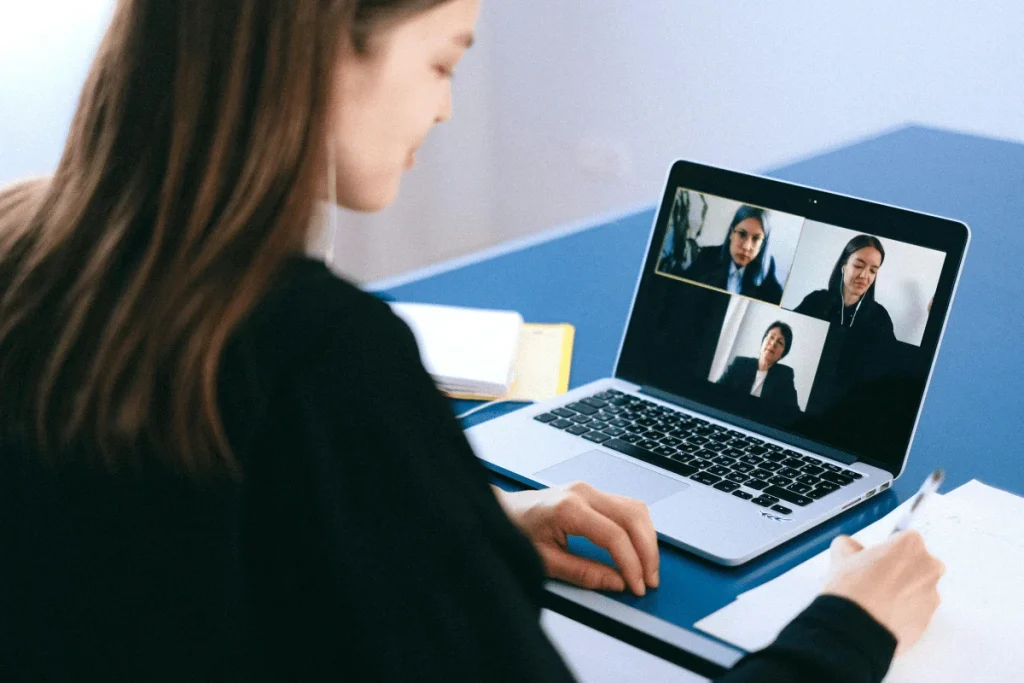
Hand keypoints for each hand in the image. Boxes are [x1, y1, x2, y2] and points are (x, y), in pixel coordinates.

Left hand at [494, 482, 658, 595]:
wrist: (502, 511)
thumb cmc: (517, 531)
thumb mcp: (546, 560)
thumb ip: (583, 573)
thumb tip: (616, 583)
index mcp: (569, 508)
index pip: (614, 535)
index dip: (631, 564)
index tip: (637, 585)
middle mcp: (583, 493)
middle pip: (632, 518)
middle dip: (647, 552)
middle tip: (649, 580)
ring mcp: (589, 489)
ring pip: (635, 509)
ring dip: (647, 539)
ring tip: (648, 568)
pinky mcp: (592, 493)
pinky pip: (626, 507)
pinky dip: (638, 529)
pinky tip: (639, 548)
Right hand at [821, 531, 944, 654]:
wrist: (856, 629)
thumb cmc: (852, 588)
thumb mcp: (841, 555)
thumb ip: (849, 546)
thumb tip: (851, 549)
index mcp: (910, 544)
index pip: (903, 540)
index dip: (887, 551)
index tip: (874, 561)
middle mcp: (928, 567)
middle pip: (917, 563)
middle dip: (901, 569)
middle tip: (876, 580)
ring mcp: (931, 595)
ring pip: (918, 588)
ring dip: (903, 592)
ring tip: (877, 602)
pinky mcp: (929, 620)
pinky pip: (917, 611)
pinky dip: (904, 612)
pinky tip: (883, 616)